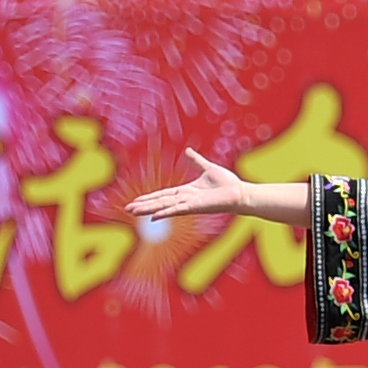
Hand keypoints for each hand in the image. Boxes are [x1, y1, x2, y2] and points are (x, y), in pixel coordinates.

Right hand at [124, 149, 245, 219]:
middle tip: (127, 209)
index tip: (136, 201)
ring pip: (164, 206)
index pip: (163, 194)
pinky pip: (177, 210)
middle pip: (160, 202)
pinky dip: (165, 212)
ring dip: (149, 209)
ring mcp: (189, 204)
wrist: (240, 193)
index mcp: (186, 191)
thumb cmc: (227, 183)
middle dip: (144, 205)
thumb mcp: (207, 168)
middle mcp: (185, 199)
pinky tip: (154, 216)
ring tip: (134, 212)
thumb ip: (196, 161)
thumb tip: (188, 151)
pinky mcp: (196, 207)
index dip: (149, 197)